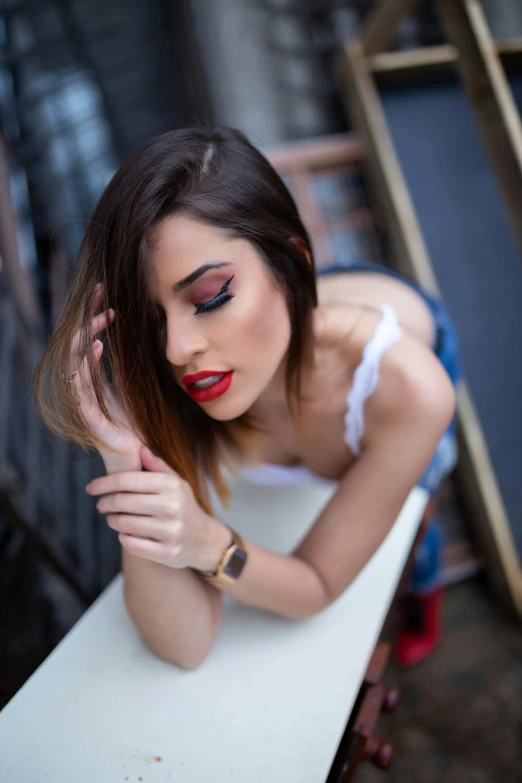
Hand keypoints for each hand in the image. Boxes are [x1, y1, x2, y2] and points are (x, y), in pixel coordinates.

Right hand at [69, 282, 143, 471]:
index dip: (94, 320)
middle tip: (100, 296)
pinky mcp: (90, 417)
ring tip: (99, 317)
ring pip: (76, 363)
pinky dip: (85, 367)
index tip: (107, 300)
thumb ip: (116, 371)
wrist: (137, 459)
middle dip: (87, 319)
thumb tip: (109, 342)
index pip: (88, 344)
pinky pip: (82, 388)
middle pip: (79, 347)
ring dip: (86, 337)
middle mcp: (85, 389)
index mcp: (93, 382)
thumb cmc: (133, 427)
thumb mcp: (127, 392)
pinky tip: (94, 348)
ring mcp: (86, 403)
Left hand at [86, 447, 230, 570]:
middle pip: (122, 502)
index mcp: (172, 486)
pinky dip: (123, 538)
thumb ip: (158, 467)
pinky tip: (126, 533)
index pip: (128, 480)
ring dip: (112, 521)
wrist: (205, 540)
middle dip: (106, 503)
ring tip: (113, 518)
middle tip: (101, 505)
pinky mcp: (167, 553)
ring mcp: (170, 531)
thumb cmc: (184, 506)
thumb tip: (141, 449)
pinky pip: (131, 544)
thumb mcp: (177, 483)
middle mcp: (172, 507)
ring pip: (124, 524)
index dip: (104, 483)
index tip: (91, 487)